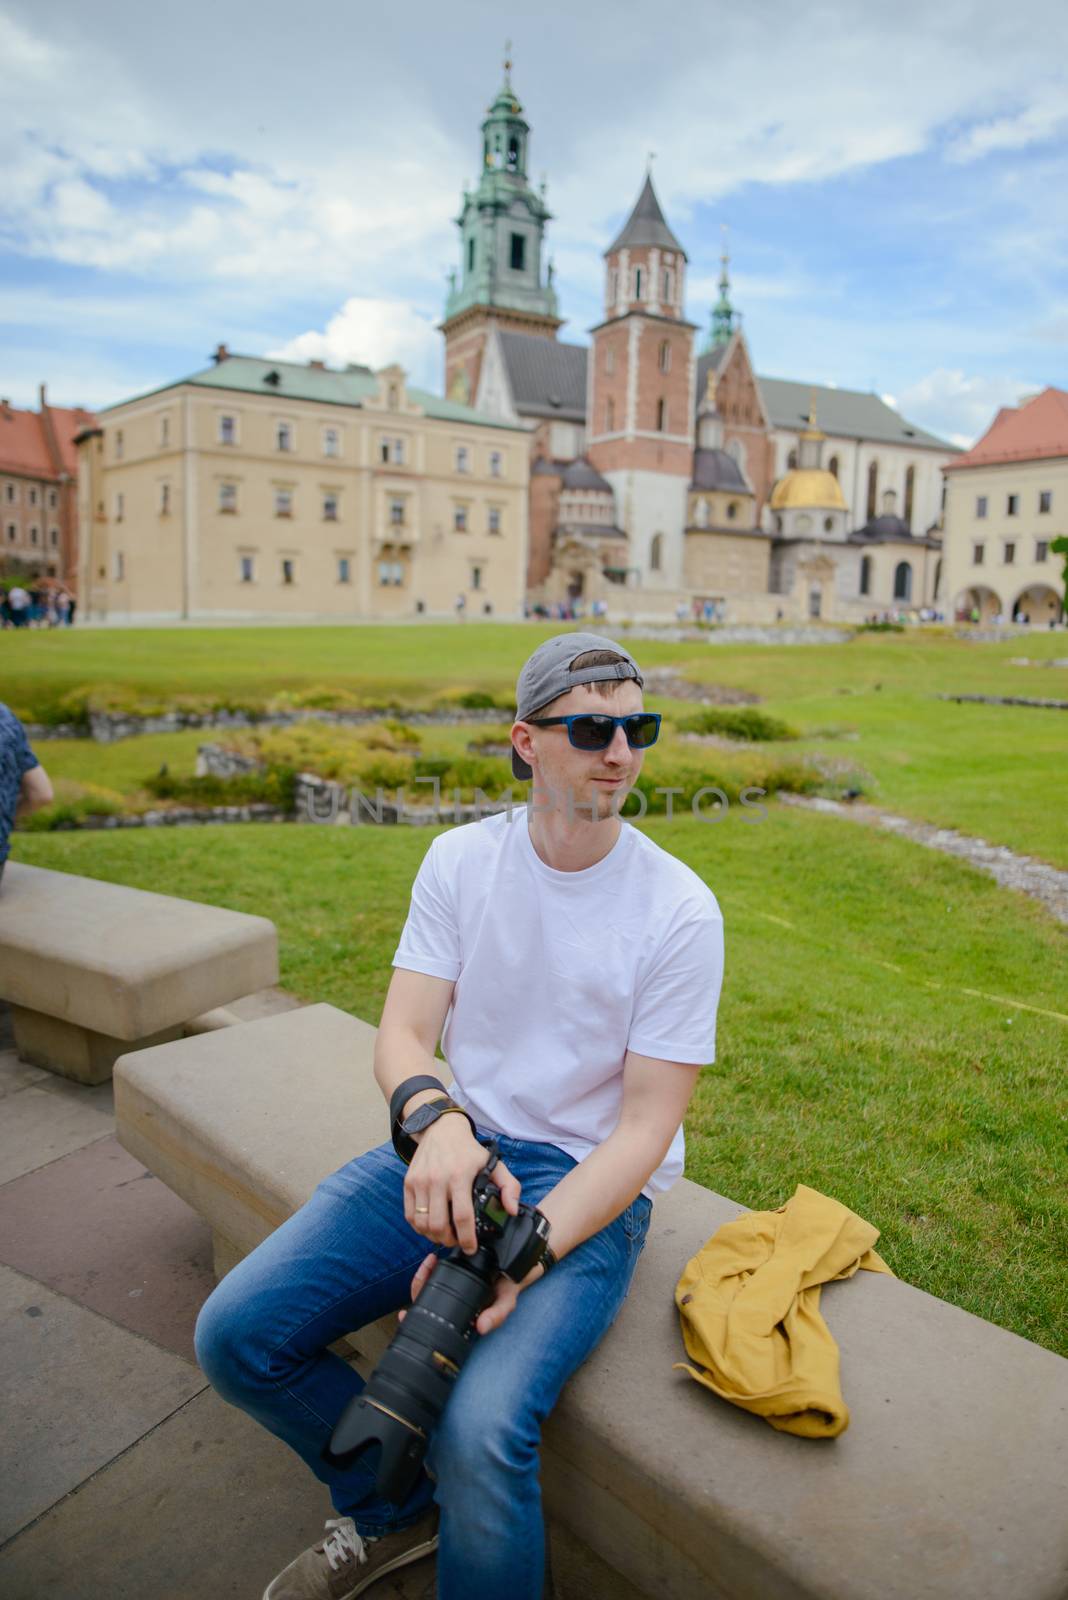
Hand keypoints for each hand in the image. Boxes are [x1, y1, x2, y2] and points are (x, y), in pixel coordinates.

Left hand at [397, 1252, 543, 1336]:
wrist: (521, 1263)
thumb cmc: (510, 1286)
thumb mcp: (507, 1300)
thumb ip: (497, 1314)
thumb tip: (481, 1327)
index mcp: (461, 1314)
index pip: (433, 1319)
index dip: (415, 1320)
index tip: (404, 1315)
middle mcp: (454, 1303)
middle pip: (424, 1301)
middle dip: (418, 1288)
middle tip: (423, 1271)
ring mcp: (453, 1289)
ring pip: (427, 1287)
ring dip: (423, 1276)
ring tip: (429, 1262)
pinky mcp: (454, 1273)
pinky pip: (436, 1274)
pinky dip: (430, 1268)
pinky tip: (433, 1259)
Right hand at [403, 1117, 520, 1253]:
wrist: (442, 1129)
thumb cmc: (468, 1151)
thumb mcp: (494, 1163)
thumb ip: (509, 1186)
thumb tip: (511, 1211)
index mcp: (459, 1176)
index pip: (461, 1217)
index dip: (466, 1238)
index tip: (470, 1248)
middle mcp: (437, 1179)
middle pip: (438, 1225)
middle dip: (449, 1241)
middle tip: (457, 1242)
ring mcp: (420, 1181)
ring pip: (422, 1223)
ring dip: (433, 1237)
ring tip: (444, 1236)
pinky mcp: (409, 1183)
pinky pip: (410, 1215)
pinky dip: (419, 1227)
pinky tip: (430, 1227)